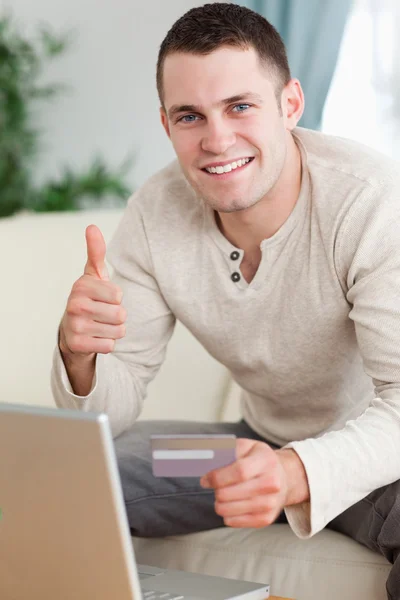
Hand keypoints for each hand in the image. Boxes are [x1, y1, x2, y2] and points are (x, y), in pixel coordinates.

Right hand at [59, 224, 126, 356]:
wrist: (72, 331)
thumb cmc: (89, 299)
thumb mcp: (93, 275)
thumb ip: (96, 252)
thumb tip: (92, 226)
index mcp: (81, 285)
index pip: (119, 295)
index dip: (116, 299)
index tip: (103, 298)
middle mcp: (75, 304)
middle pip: (120, 314)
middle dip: (117, 317)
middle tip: (102, 315)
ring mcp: (74, 325)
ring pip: (118, 331)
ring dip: (114, 330)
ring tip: (99, 325)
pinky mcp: (77, 345)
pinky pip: (110, 345)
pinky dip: (107, 344)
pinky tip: (95, 338)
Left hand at [200, 439, 290, 527]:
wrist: (285, 478)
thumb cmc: (259, 460)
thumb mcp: (247, 446)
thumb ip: (227, 450)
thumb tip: (207, 460)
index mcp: (266, 461)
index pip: (239, 472)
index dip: (217, 477)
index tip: (206, 479)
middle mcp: (272, 483)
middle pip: (230, 493)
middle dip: (216, 491)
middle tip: (215, 487)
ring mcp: (270, 503)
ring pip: (229, 510)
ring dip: (219, 503)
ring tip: (222, 495)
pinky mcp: (266, 519)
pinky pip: (234, 522)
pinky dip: (227, 514)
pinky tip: (230, 505)